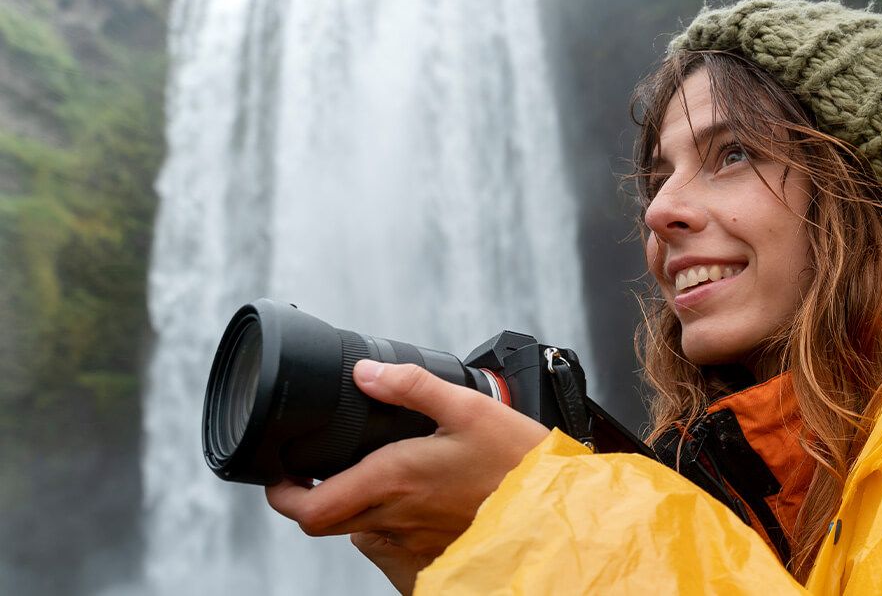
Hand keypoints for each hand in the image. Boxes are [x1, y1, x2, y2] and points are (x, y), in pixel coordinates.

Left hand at [265, 360, 549, 591]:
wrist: (555, 509)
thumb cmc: (516, 461)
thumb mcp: (467, 407)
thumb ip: (411, 385)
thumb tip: (366, 372)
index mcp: (393, 479)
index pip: (311, 507)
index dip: (282, 494)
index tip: (281, 474)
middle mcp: (395, 518)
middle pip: (326, 522)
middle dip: (311, 496)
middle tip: (316, 469)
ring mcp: (412, 542)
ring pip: (357, 532)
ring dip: (351, 507)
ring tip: (371, 475)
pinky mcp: (432, 555)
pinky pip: (389, 544)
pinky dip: (383, 522)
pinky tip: (409, 497)